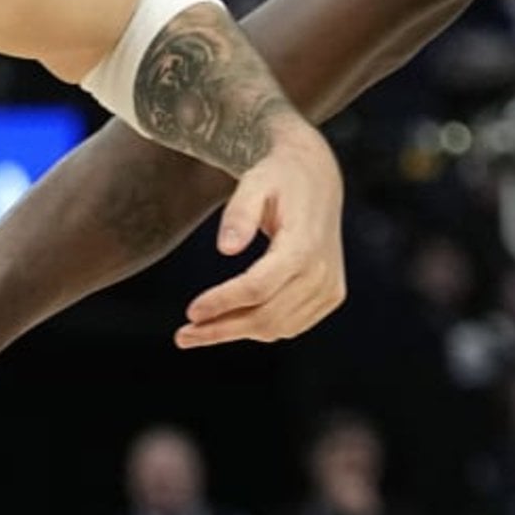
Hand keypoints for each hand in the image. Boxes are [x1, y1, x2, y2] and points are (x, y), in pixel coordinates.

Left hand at [176, 122, 344, 348]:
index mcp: (303, 246)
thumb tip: (225, 248)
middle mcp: (321, 273)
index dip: (222, 303)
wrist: (319, 180)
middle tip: (184, 335)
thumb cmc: (281, 179)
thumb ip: (239, 214)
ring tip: (200, 331)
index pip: (257, 288)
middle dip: (221, 329)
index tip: (191, 313)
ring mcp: (329, 288)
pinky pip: (291, 325)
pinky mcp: (330, 296)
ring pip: (277, 327)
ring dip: (237, 333)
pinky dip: (260, 329)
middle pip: (265, 316)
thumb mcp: (255, 183)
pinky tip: (234, 322)